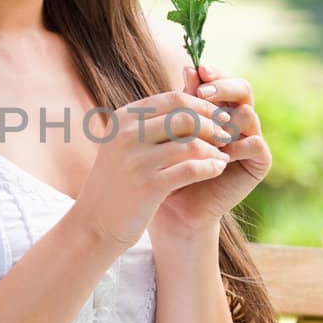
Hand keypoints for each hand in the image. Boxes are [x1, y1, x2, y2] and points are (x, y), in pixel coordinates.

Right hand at [71, 88, 233, 250]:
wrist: (95, 223)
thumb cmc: (119, 180)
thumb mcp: (127, 144)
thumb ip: (154, 122)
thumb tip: (193, 102)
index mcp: (123, 118)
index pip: (174, 99)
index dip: (203, 106)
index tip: (219, 118)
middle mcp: (126, 134)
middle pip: (184, 116)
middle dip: (212, 124)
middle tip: (226, 135)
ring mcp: (136, 160)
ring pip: (190, 142)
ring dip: (214, 147)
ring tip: (224, 154)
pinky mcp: (147, 186)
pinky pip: (190, 169)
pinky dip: (210, 167)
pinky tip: (218, 168)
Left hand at [149, 61, 271, 239]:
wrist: (174, 206)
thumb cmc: (168, 165)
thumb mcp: (174, 129)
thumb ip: (184, 102)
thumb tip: (189, 68)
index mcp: (219, 108)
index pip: (224, 80)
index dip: (214, 74)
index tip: (197, 69)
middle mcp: (238, 120)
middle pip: (243, 89)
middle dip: (223, 87)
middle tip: (202, 91)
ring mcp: (251, 139)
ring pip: (248, 114)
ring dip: (225, 119)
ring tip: (205, 131)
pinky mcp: (259, 162)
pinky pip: (255, 144)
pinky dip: (237, 145)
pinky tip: (219, 152)